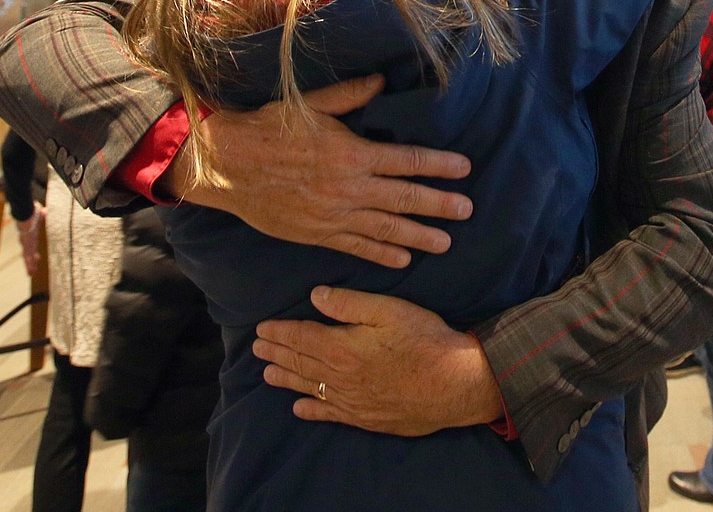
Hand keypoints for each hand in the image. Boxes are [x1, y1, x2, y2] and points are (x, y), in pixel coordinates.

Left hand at [16, 209, 43, 276]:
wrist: (25, 215)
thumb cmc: (31, 213)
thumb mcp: (37, 215)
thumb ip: (41, 215)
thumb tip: (45, 210)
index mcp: (29, 236)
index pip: (31, 246)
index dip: (32, 252)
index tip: (36, 257)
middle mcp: (27, 242)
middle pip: (28, 254)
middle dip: (30, 261)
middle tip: (32, 269)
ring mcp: (26, 245)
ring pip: (28, 258)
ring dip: (29, 266)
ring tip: (30, 275)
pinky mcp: (27, 247)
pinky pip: (28, 258)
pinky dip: (29, 265)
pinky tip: (30, 272)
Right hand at [169, 75, 472, 267]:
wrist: (225, 165)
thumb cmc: (268, 128)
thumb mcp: (310, 104)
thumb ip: (349, 95)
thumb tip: (381, 81)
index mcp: (352, 153)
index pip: (407, 161)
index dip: (439, 166)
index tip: (464, 169)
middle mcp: (349, 188)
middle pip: (405, 200)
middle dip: (439, 206)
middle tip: (467, 210)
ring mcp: (334, 216)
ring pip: (386, 230)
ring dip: (419, 237)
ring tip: (446, 242)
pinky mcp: (316, 235)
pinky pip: (356, 247)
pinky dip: (381, 255)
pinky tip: (402, 261)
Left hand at [253, 286, 503, 435]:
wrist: (455, 383)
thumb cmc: (425, 340)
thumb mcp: (389, 310)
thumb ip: (350, 303)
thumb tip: (316, 295)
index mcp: (342, 347)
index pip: (302, 337)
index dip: (280, 332)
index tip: (262, 328)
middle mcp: (340, 377)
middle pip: (300, 363)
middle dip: (277, 353)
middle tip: (257, 348)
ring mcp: (352, 401)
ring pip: (310, 388)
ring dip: (286, 379)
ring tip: (267, 374)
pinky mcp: (366, 417)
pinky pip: (330, 414)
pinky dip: (312, 410)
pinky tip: (299, 409)